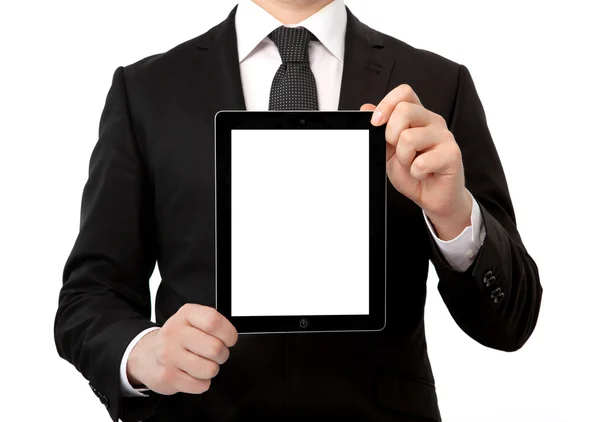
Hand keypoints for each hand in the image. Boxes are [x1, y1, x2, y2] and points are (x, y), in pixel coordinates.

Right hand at [126, 304, 237, 394]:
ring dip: (211, 369)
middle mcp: (174, 332)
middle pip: (215, 348)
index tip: (229, 339)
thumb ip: (214, 323)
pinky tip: (191, 373)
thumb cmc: (178, 338)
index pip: (214, 322)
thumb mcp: (194, 320)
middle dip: (222, 355)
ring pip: (210, 369)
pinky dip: (201, 382)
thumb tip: (231, 338)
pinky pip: (200, 385)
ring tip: (201, 363)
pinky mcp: (167, 376)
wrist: (148, 355)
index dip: (228, 333)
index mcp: (186, 314)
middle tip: (215, 354)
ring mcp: (168, 355)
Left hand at [361, 84, 471, 239]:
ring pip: (409, 137)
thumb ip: (379, 130)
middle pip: (405, 110)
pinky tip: (422, 174)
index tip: (376, 123)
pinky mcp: (452, 155)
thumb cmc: (412, 172)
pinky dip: (416, 173)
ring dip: (403, 158)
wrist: (432, 196)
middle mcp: (432, 121)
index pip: (404, 93)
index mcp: (418, 116)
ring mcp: (445, 136)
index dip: (387, 104)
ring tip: (411, 165)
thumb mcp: (388, 151)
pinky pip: (422, 162)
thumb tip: (366, 107)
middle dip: (391, 135)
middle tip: (398, 151)